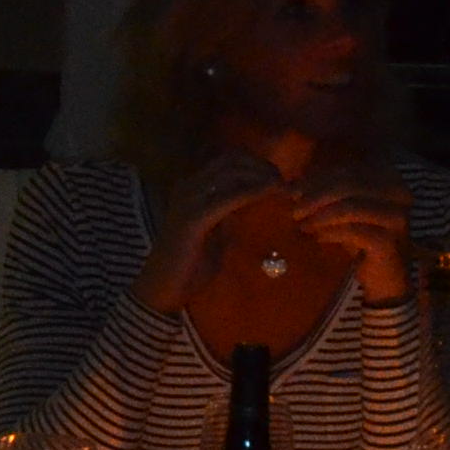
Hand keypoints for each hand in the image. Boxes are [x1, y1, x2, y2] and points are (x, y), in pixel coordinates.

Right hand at [129, 159, 304, 313]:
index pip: (227, 160)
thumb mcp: (216, 233)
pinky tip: (270, 194)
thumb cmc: (190, 266)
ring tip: (282, 187)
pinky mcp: (193, 218)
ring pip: (232, 172)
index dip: (256, 163)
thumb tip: (252, 204)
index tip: (278, 177)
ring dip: (261, 176)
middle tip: (285, 182)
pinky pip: (229, 197)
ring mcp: (189, 200)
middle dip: (263, 166)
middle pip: (232, 160)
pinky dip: (253, 191)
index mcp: (192, 188)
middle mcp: (189, 187)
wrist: (164, 289)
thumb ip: (229, 216)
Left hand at [291, 177, 416, 302]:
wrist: (388, 279)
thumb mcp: (347, 212)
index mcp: (389, 179)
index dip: (317, 179)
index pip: (347, 171)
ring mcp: (395, 217)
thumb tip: (292, 185)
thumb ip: (328, 195)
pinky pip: (352, 231)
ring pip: (349, 207)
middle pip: (348, 184)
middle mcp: (397, 194)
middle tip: (295, 210)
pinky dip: (330, 233)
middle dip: (316, 196)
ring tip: (303, 225)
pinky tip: (318, 238)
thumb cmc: (364, 241)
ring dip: (320, 215)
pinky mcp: (389, 241)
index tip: (293, 191)